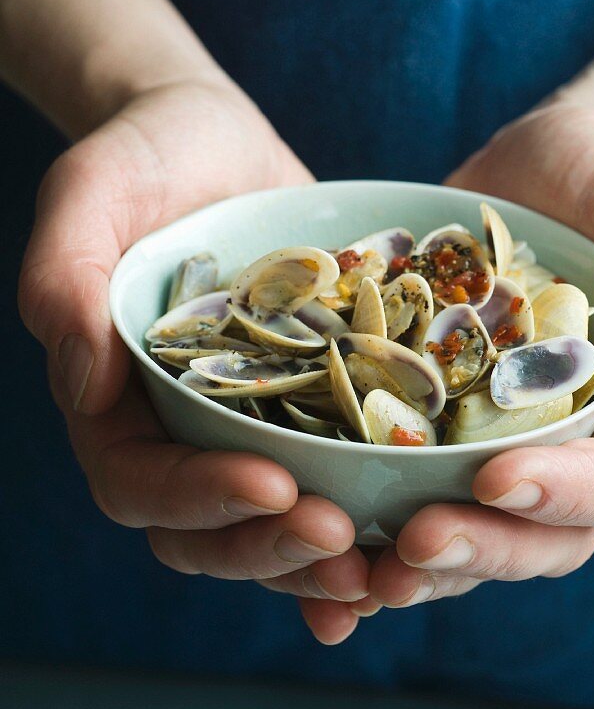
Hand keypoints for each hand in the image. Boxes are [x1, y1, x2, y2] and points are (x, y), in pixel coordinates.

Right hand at [19, 80, 368, 642]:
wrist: (213, 139)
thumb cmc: (142, 156)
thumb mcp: (90, 193)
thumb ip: (64, 281)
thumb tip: (82, 386)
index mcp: (116, 404)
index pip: (140, 482)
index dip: (199, 497)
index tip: (272, 485)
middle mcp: (180, 432)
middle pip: (209, 530)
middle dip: (270, 548)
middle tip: (341, 540)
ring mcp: (251, 426)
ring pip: (274, 525)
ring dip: (321, 562)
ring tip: (387, 569)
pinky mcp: (311, 407)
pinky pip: (333, 480)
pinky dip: (366, 528)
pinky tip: (414, 550)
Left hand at [368, 102, 593, 607]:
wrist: (540, 165)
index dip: (559, 495)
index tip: (497, 478)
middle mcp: (554, 447)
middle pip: (533, 535)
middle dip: (476, 548)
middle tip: (411, 543)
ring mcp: (484, 441)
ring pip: (461, 530)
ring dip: (412, 564)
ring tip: (354, 573)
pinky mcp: (421, 418)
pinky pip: (394, 482)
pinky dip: (360, 524)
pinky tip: (309, 543)